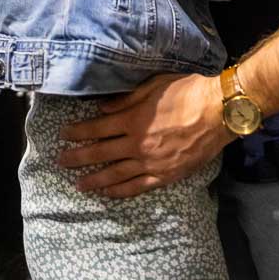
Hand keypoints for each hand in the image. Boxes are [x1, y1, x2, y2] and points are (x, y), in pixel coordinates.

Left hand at [58, 72, 230, 198]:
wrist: (218, 111)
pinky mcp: (164, 175)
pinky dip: (120, 192)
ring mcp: (150, 162)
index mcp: (133, 119)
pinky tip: (108, 194)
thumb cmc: (187, 91)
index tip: (64, 134)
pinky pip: (137, 187)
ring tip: (79, 184)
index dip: (78, 131)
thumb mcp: (154, 85)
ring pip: (115, 174)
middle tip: (60, 161)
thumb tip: (101, 108)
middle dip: (78, 157)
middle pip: (101, 152)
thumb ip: (126, 99)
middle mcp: (137, 144)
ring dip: (94, 179)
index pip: (98, 127)